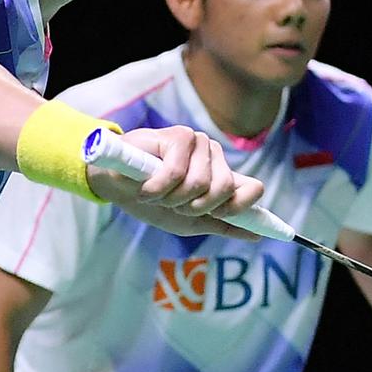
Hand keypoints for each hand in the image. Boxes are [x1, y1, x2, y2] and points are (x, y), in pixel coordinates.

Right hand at [86, 126, 264, 238]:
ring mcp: (199, 144)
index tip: (220, 216)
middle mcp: (214, 158)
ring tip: (156, 191)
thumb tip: (258, 236)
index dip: (239, 207)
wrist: (113, 184)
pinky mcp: (180, 136)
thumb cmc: (151, 200)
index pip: (251, 189)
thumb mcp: (188, 221)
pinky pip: (177, 173)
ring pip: (200, 184)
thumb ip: (222, 225)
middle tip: (172, 203)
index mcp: (221, 177)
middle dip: (192, 207)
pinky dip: (157, 188)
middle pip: (223, 191)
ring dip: (171, 198)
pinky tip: (146, 185)